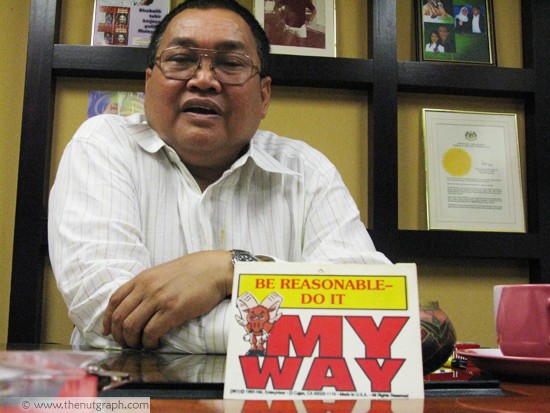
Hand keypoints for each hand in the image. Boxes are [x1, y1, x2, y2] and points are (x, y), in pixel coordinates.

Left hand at [102, 250, 232, 348]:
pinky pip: (151, 332)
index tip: (108, 331)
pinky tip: (155, 344)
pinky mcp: (173, 311)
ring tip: (140, 346)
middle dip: (119, 336)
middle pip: (119, 317)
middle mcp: (147, 288)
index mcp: (143, 278)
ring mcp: (159, 299)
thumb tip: (136, 304)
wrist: (214, 269)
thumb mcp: (163, 273)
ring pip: (131, 327)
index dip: (107, 319)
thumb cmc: (192, 271)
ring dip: (132, 341)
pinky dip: (148, 343)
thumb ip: (147, 285)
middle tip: (126, 344)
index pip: (114, 300)